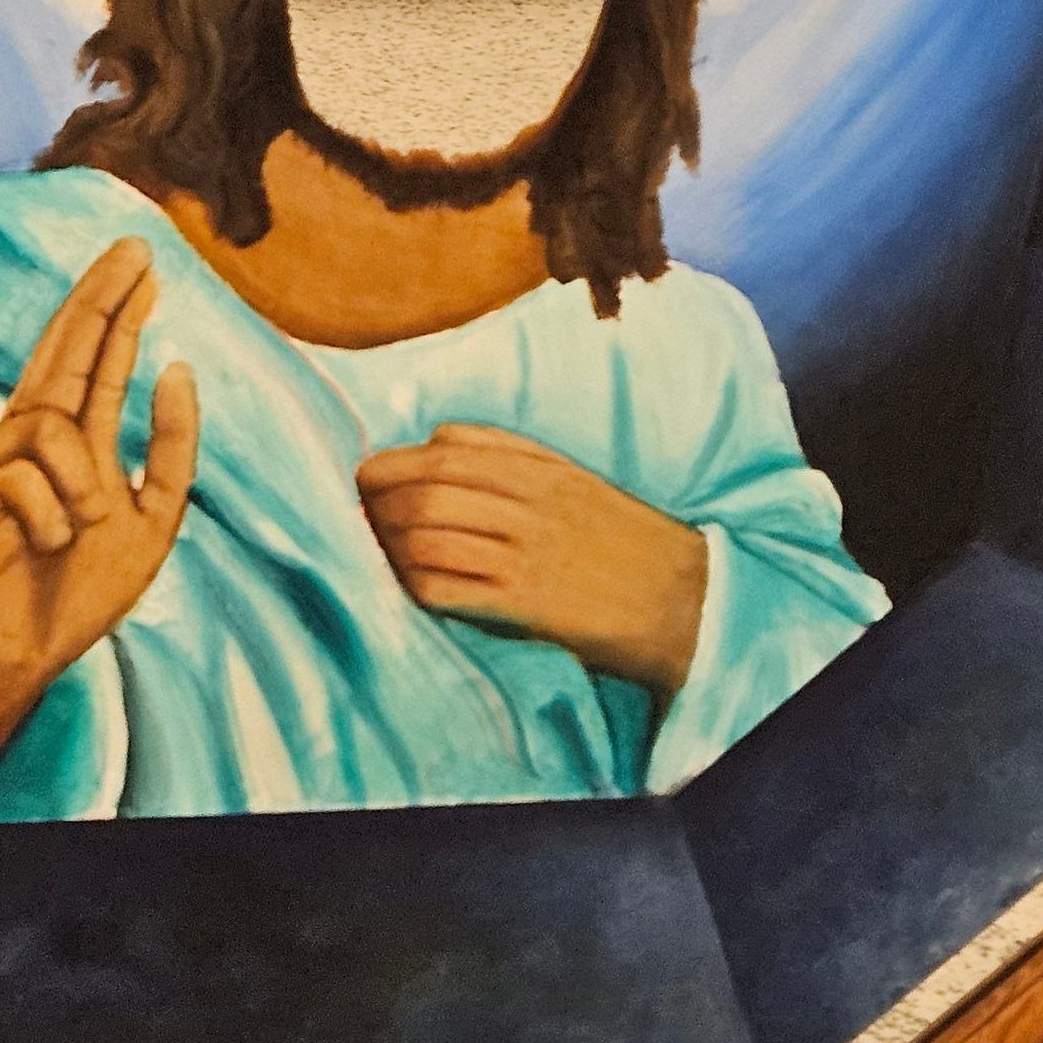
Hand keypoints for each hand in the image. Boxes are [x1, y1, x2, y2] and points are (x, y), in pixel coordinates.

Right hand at [0, 235, 198, 816]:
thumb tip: (177, 366)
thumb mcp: (156, 516)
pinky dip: (51, 515)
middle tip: (134, 249)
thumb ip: (170, 447)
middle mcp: (27, 439)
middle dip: (100, 297)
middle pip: (62, 350)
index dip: (119, 310)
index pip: (96, 360)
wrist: (38, 658)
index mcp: (71, 440)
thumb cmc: (88, 589)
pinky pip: (20, 479)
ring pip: (50, 426)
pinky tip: (47, 545)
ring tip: (87, 523)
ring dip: (85, 479)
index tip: (144, 262)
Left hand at [356, 423, 707, 700]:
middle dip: (378, 503)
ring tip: (374, 553)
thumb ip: (509, 452)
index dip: (393, 463)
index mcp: (540, 470)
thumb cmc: (625, 540)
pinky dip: (415, 585)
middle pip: (427, 492)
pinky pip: (448, 589)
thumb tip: (436, 436)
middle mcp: (529, 507)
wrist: (687, 602)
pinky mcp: (527, 606)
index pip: (446, 452)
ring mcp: (526, 557)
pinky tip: (406, 587)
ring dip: (389, 545)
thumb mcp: (575, 479)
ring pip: (429, 538)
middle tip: (356, 517)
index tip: (365, 476)